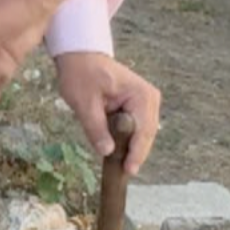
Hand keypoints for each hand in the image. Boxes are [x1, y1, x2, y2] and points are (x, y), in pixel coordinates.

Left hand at [54, 51, 160, 174]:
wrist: (79, 56)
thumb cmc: (81, 74)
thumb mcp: (84, 102)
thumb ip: (96, 127)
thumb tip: (107, 152)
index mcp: (141, 96)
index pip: (143, 131)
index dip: (136, 153)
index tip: (128, 170)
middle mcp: (150, 99)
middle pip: (146, 135)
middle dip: (135, 153)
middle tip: (121, 174)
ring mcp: (146, 103)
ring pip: (143, 134)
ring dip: (131, 148)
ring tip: (119, 167)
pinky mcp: (138, 107)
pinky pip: (136, 129)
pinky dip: (128, 140)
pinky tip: (118, 153)